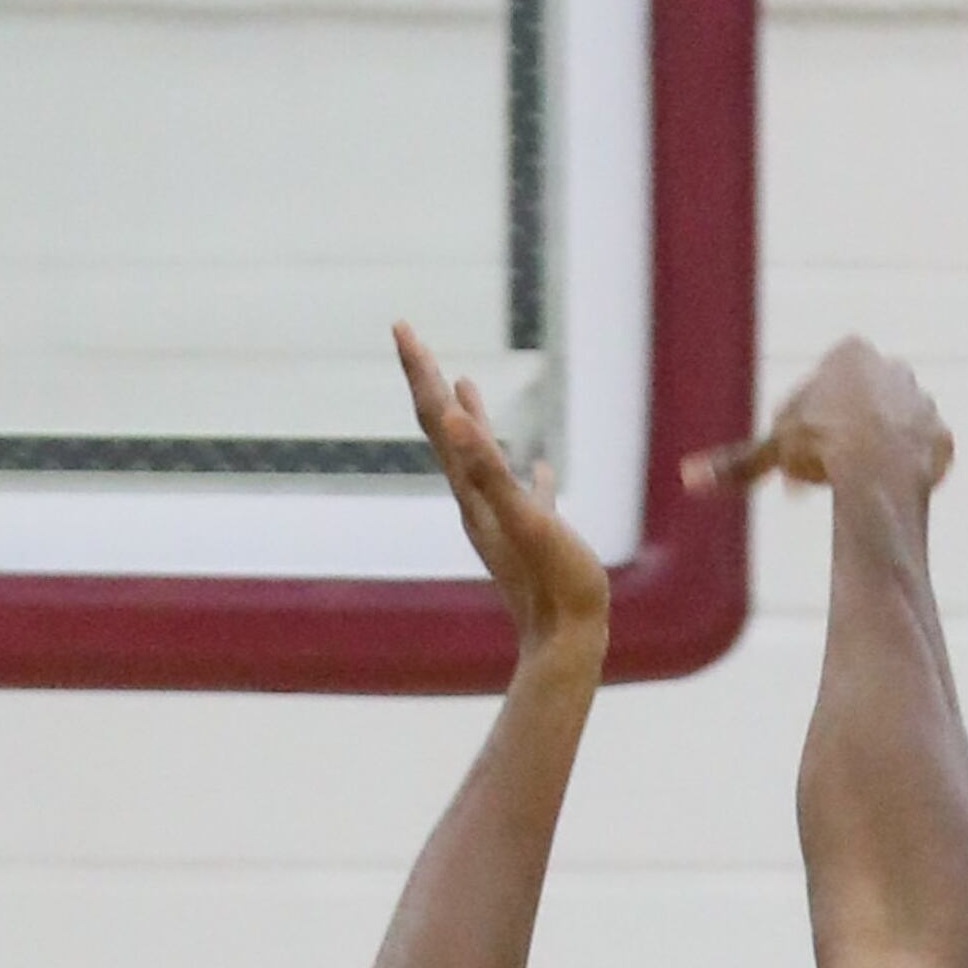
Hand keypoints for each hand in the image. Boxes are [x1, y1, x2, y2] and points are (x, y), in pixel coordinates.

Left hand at [393, 324, 609, 667]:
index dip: (421, 370)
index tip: (402, 326)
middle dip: (427, 380)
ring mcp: (502, 516)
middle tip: (409, 336)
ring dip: (467, 415)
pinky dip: (519, 467)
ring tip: (461, 381)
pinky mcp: (532, 533)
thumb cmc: (552, 582)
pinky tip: (540, 465)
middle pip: (445, 428)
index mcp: (472, 489)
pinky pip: (522, 490)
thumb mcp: (522, 518)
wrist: (566, 642)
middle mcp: (476, 499)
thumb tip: (454, 421)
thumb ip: (489, 470)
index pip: (437, 417)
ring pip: (476, 455)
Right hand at [752, 338, 952, 501]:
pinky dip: (903, 473)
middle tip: (822, 471)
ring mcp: (922, 402)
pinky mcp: (941, 439)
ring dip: (875, 452)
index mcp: (851, 354)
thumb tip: (689, 478)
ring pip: (892, 428)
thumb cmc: (820, 447)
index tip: (796, 452)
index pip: (822, 385)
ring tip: (852, 485)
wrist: (878, 470)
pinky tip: (884, 493)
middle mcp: (893, 368)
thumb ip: (737, 463)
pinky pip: (919, 456)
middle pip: (861, 402)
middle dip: (842, 432)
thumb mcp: (773, 450)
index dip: (804, 422)